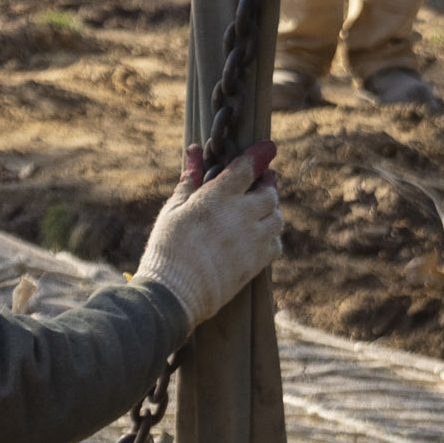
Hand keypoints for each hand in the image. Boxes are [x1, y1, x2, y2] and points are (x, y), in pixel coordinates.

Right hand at [137, 147, 283, 323]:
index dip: (260, 155)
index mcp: (217, 198)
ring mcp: (252, 241)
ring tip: (257, 210)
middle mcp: (240, 216)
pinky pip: (276, 244)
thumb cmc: (167, 249)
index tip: (269, 147)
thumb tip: (194, 152)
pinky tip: (257, 236)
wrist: (174, 294)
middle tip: (261, 182)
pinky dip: (271, 237)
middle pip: (269, 193)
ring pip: (276, 218)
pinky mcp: (256, 264)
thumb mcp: (172, 210)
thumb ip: (189, 181)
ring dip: (270, 211)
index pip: (247, 168)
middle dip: (266, 185)